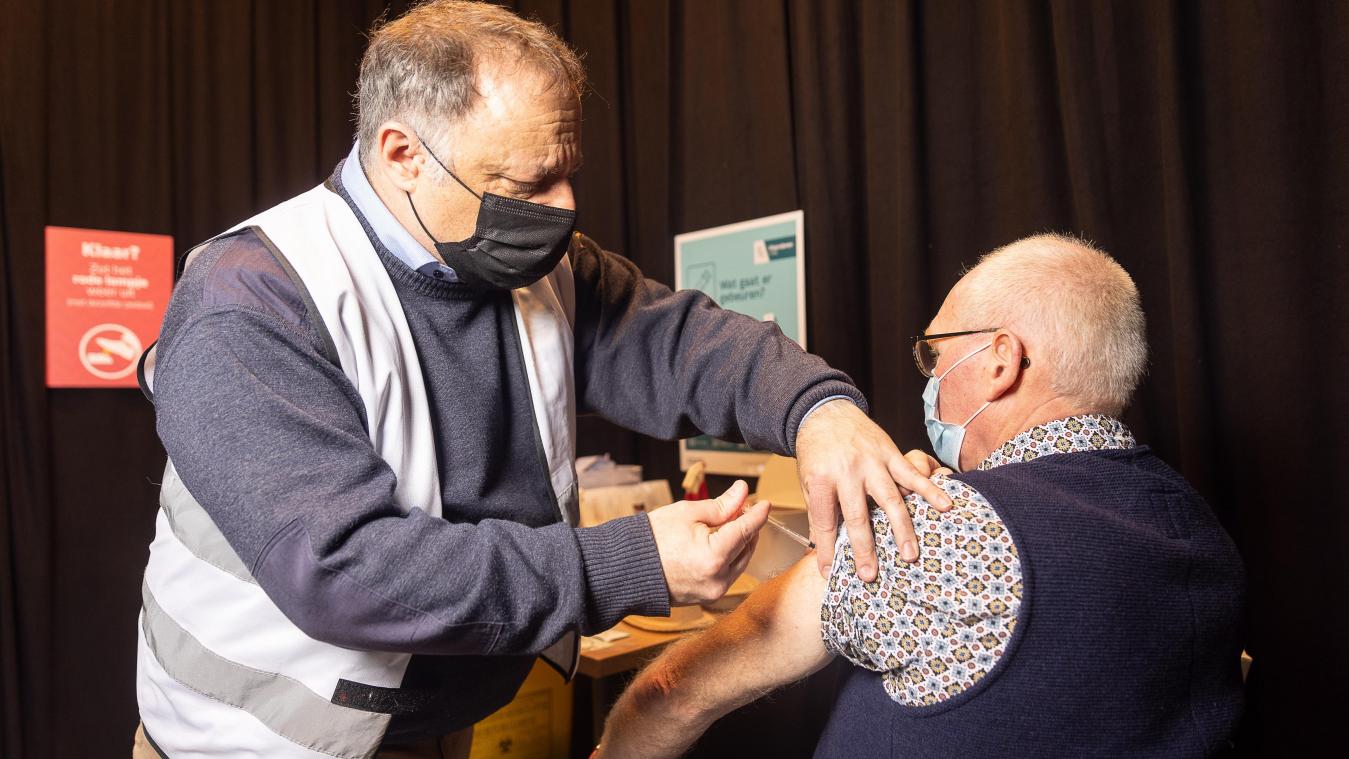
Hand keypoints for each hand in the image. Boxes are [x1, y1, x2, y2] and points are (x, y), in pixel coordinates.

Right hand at [648, 480, 769, 604]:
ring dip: (740, 542)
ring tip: (730, 523)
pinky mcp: (708, 597)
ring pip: (740, 562)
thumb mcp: (688, 514)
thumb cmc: (652, 540)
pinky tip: (722, 542)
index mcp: (714, 558)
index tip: (764, 503)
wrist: (627, 567)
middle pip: (746, 547)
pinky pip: (728, 574)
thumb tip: (742, 492)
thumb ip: (721, 505)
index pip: (745, 531)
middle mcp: (717, 580)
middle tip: (743, 508)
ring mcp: (713, 592)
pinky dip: (729, 557)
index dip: (757, 514)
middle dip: (747, 527)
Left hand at [795, 400, 953, 580]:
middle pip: (858, 517)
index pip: (825, 523)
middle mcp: (847, 472)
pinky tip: (945, 506)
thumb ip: (819, 512)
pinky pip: (912, 475)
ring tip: (909, 556)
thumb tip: (824, 550)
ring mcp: (872, 462)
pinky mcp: (890, 453)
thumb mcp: (807, 481)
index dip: (827, 551)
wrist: (824, 411)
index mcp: (821, 479)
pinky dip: (930, 490)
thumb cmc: (815, 452)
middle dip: (864, 550)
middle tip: (870, 576)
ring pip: (890, 500)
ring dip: (902, 530)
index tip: (830, 574)